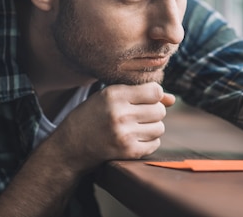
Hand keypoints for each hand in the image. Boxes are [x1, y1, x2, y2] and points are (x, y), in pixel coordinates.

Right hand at [48, 82, 174, 171]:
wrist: (70, 146)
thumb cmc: (92, 116)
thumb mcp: (109, 97)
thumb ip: (141, 94)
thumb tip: (173, 99)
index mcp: (114, 94)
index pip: (155, 91)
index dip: (154, 95)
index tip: (145, 99)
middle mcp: (120, 113)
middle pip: (160, 110)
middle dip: (153, 112)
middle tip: (139, 115)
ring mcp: (124, 134)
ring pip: (160, 127)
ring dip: (152, 127)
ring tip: (136, 127)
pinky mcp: (127, 152)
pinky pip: (155, 144)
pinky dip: (149, 141)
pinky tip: (135, 138)